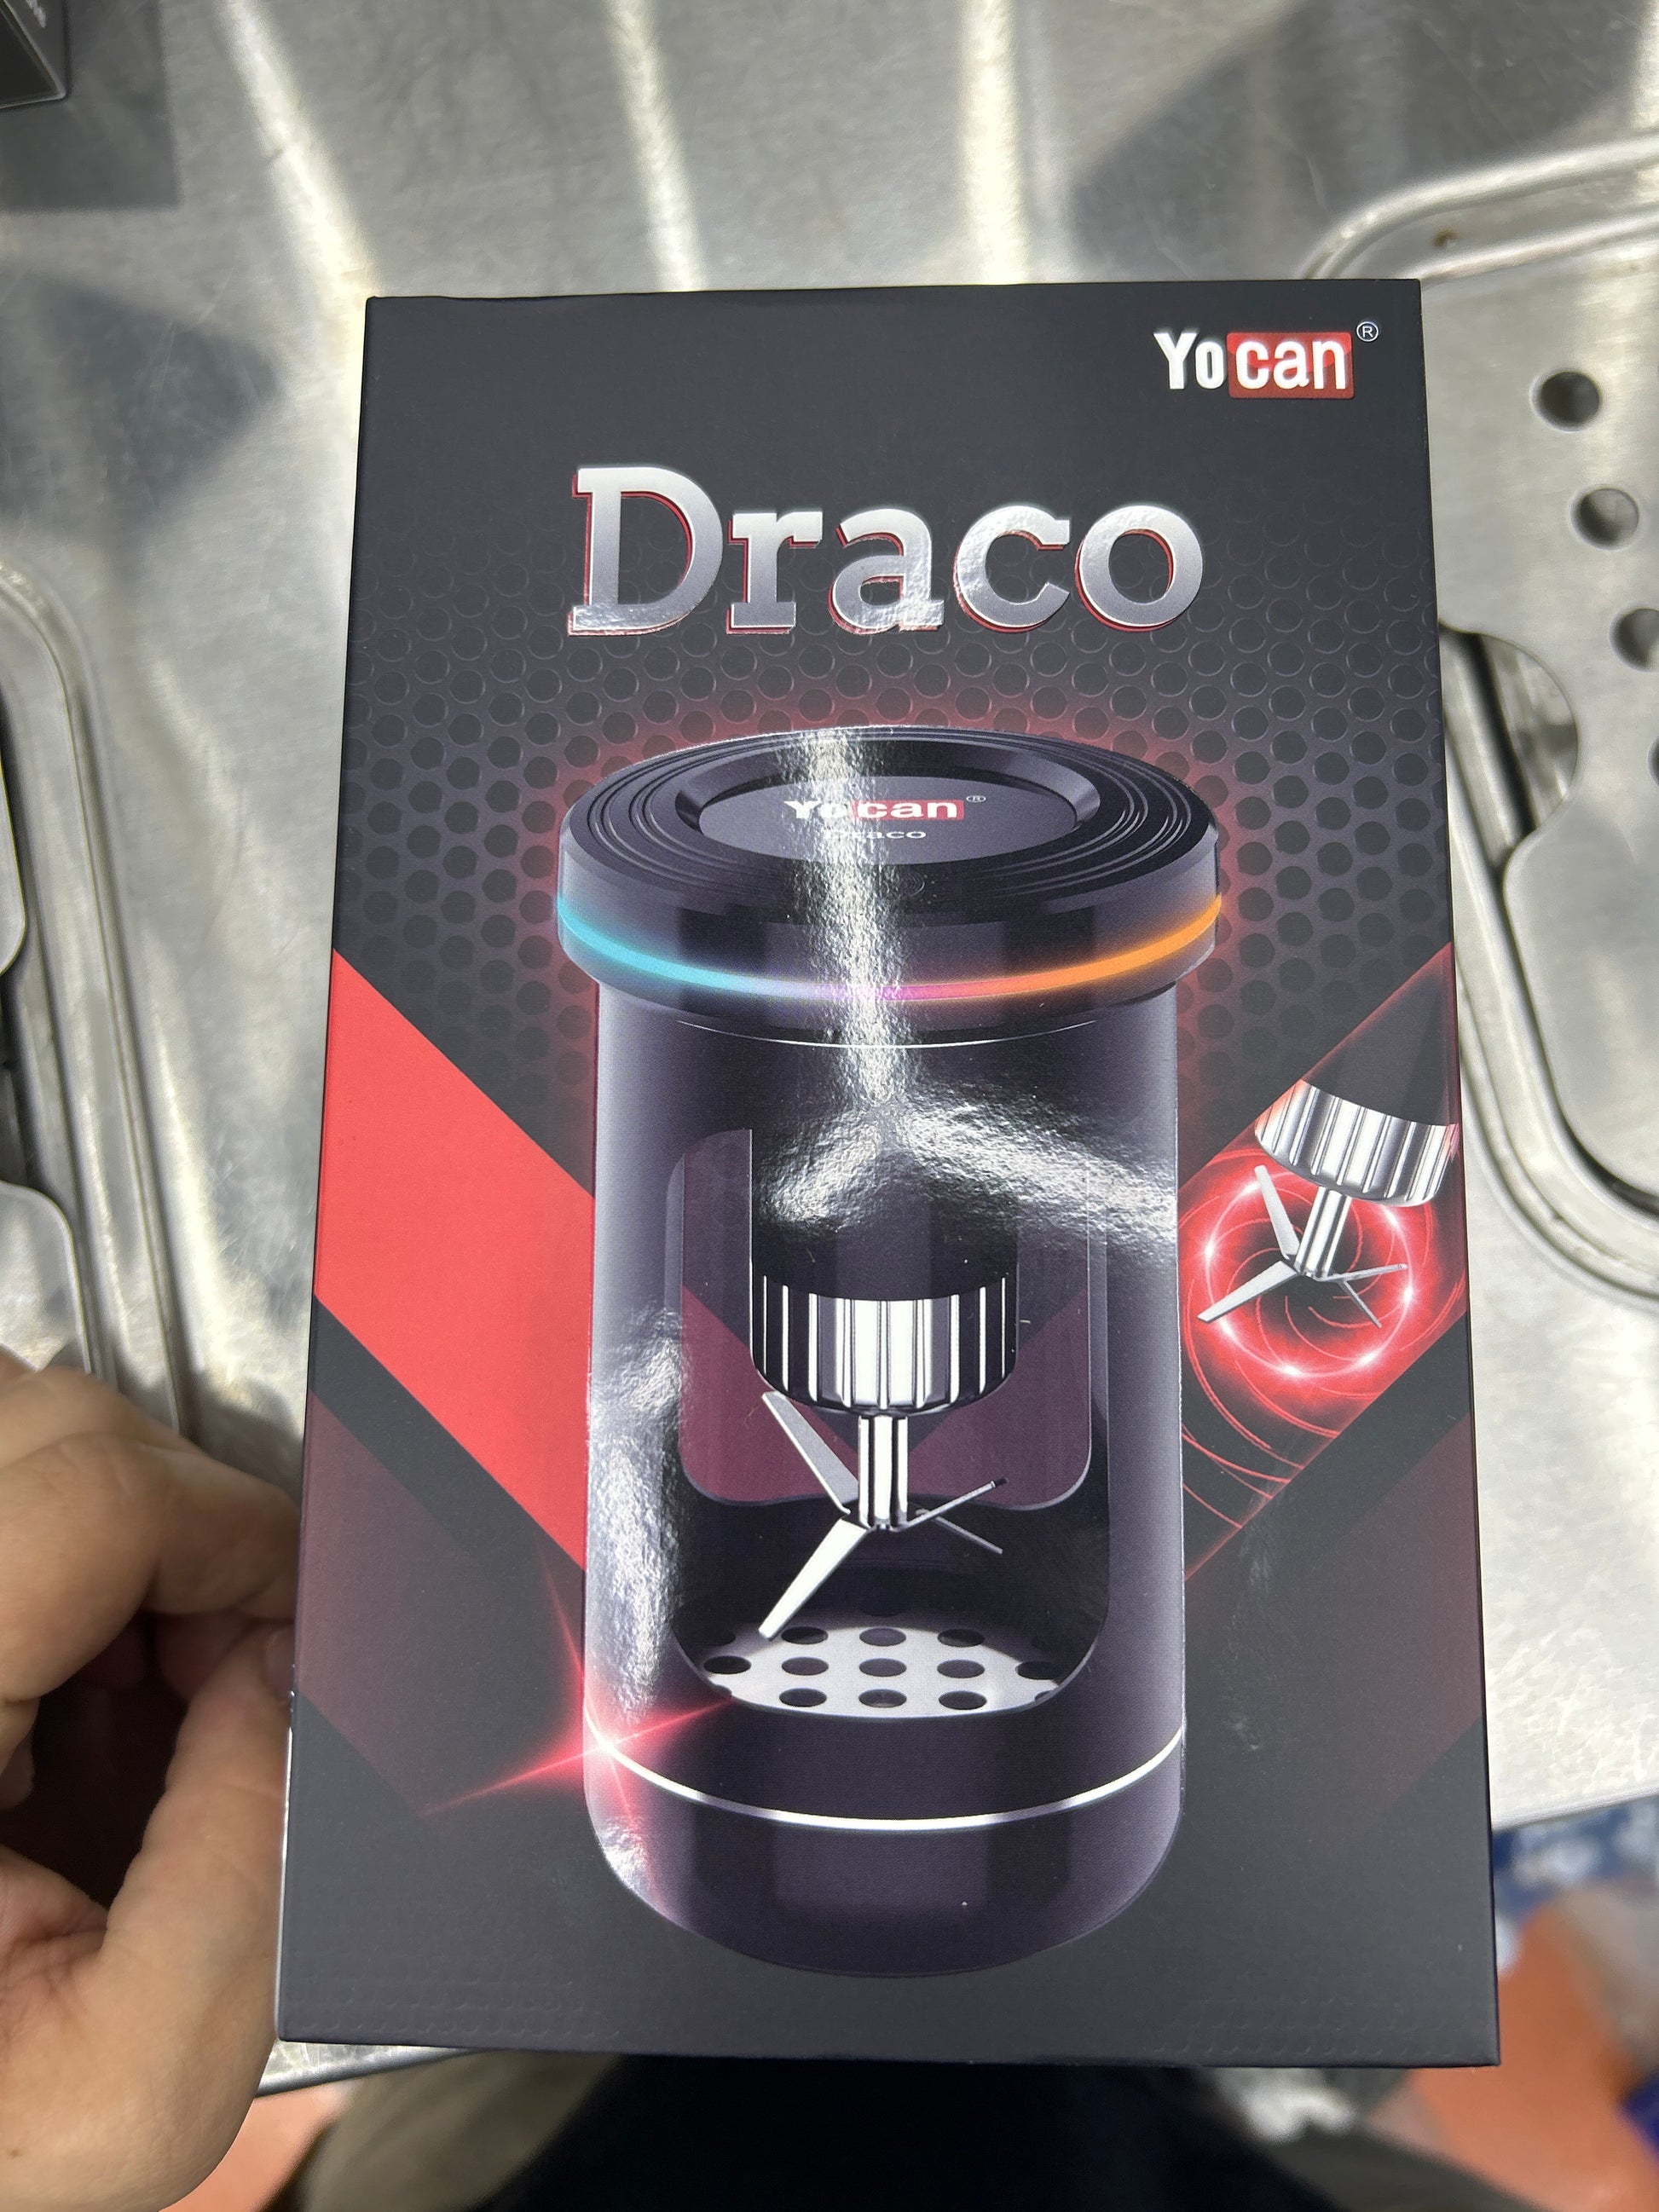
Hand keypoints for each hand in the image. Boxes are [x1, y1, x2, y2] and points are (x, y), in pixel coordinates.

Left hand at [0, 1352, 297, 2211]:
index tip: (298, 1614)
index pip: (87, 1499)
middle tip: (222, 1661)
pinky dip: (65, 1549)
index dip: (234, 1530)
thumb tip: (290, 1658)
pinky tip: (68, 1681)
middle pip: (43, 1428)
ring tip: (140, 1668)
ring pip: (12, 1432)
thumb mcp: (141, 2074)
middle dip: (182, 1519)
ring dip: (112, 1518)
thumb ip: (254, 1856)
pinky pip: (1, 1487)